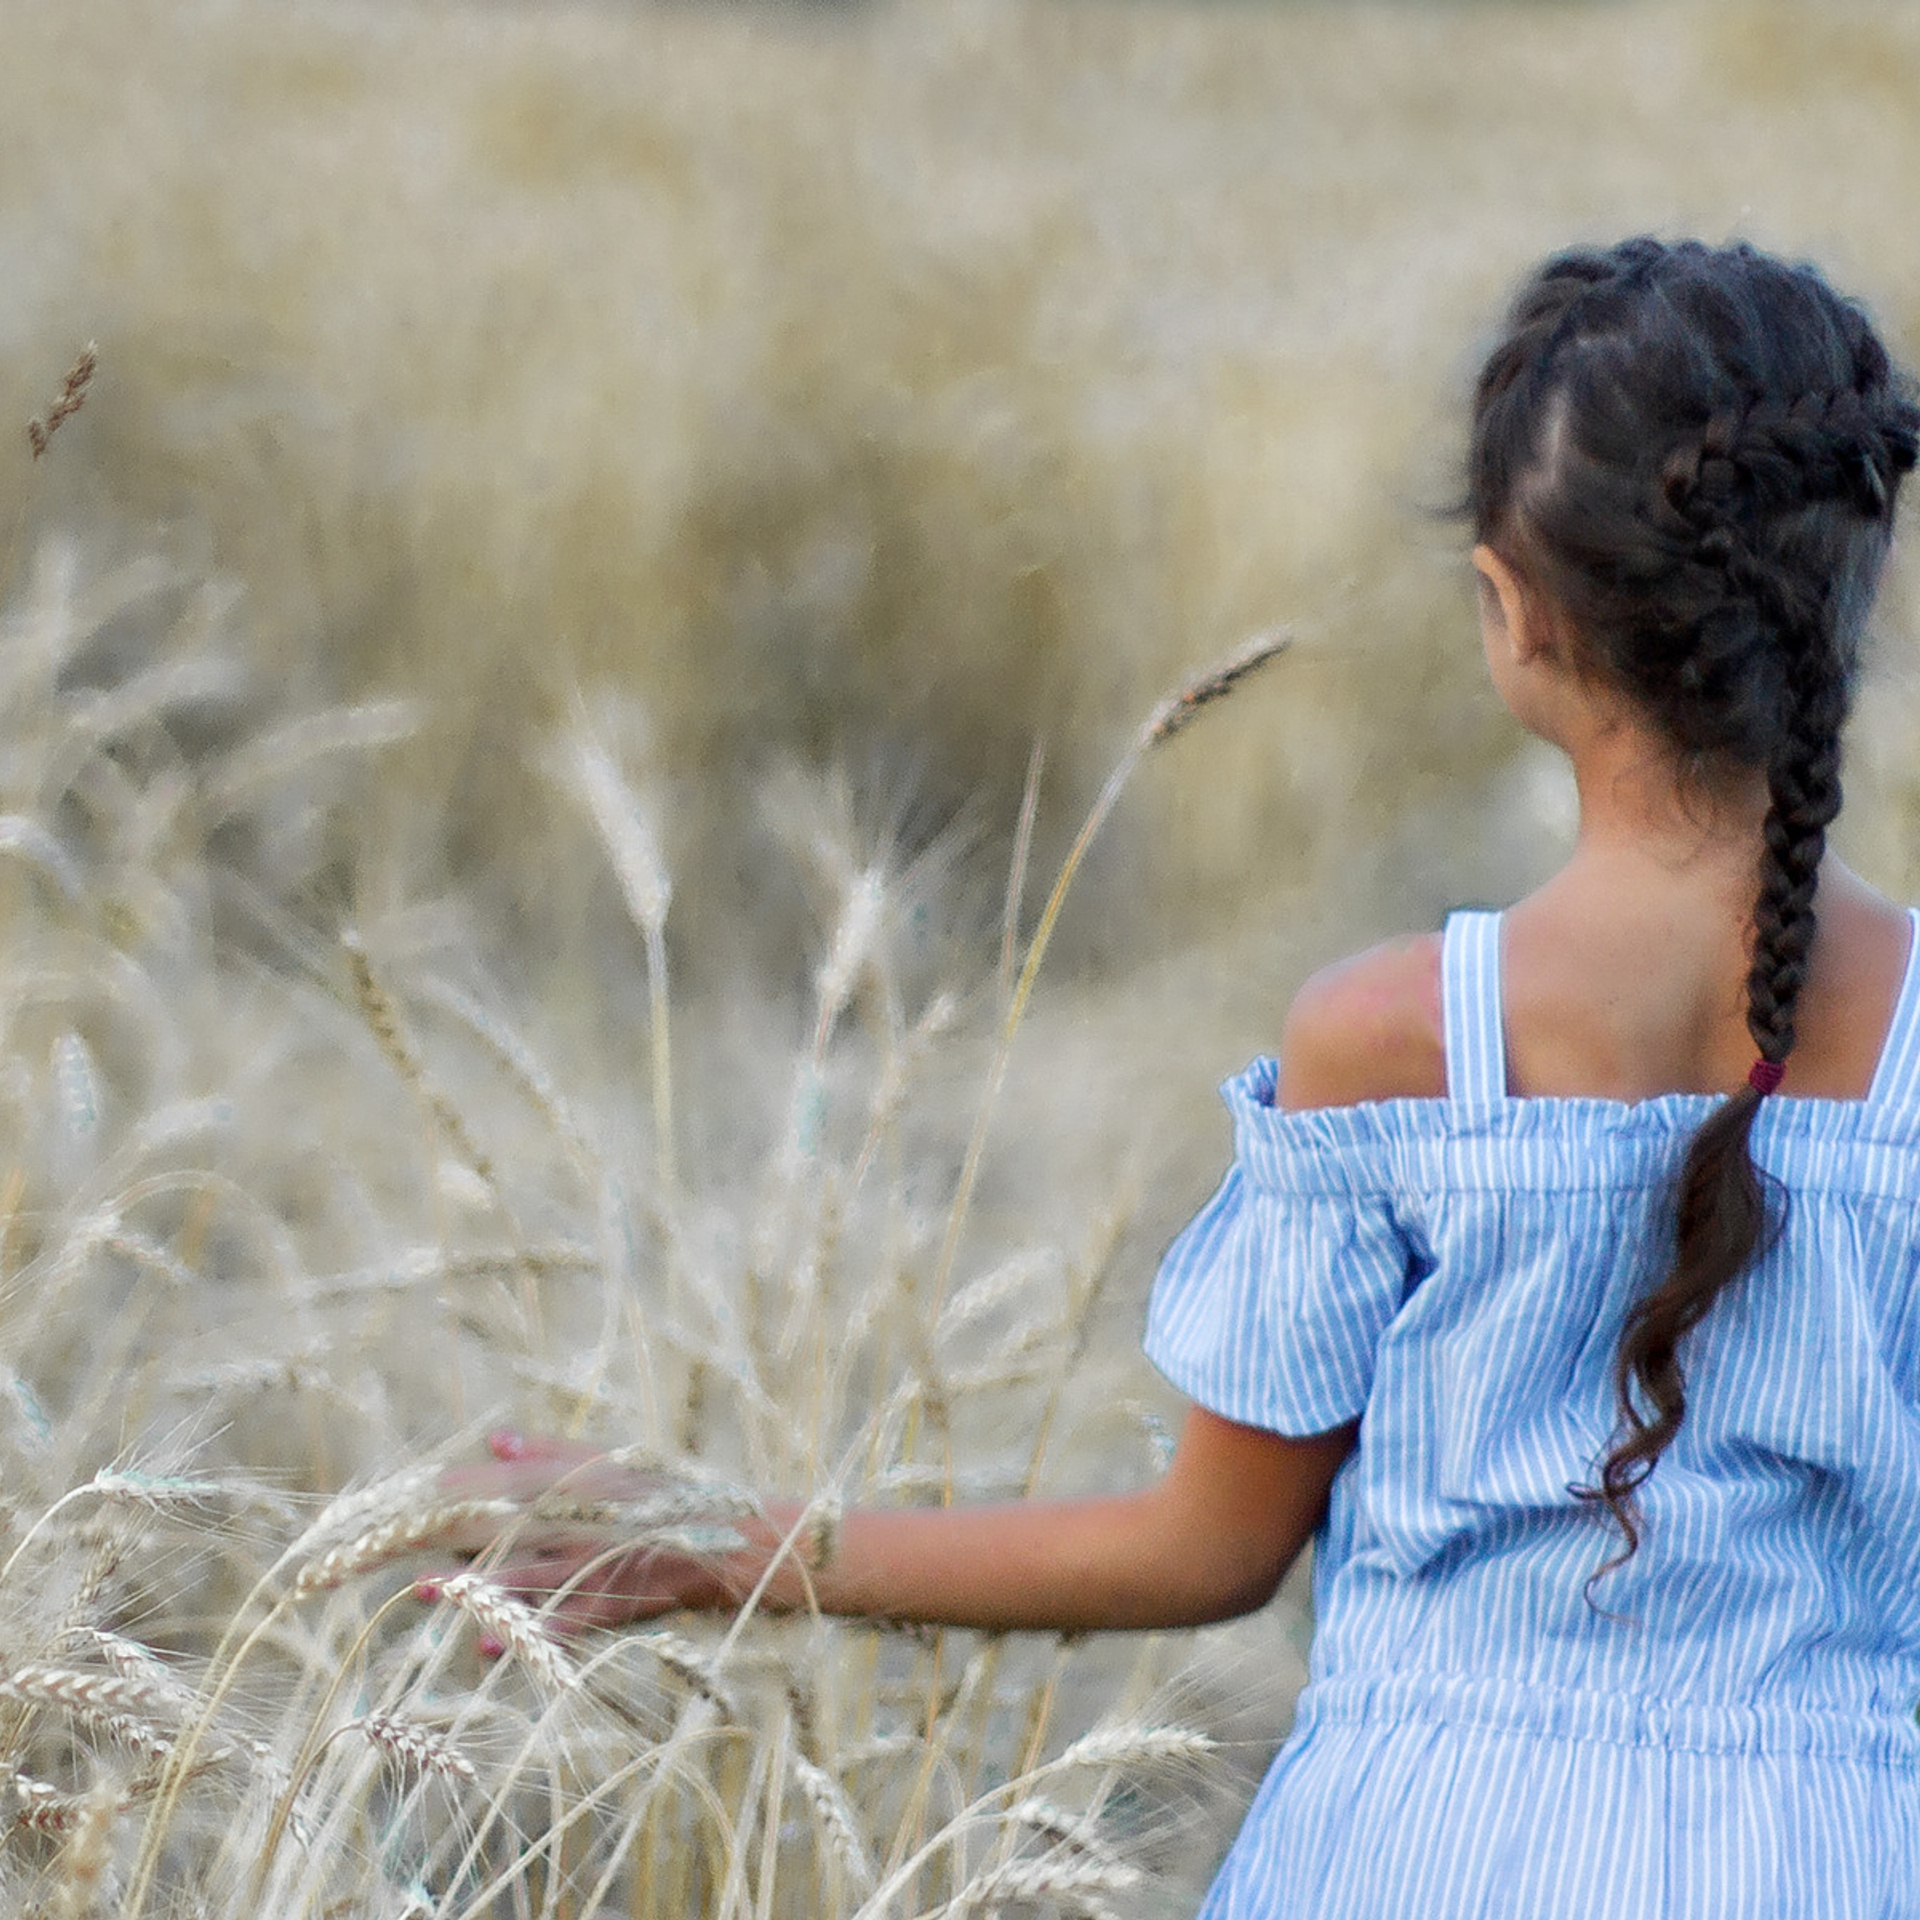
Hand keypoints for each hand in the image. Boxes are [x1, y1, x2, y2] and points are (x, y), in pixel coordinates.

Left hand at [415, 1431, 736, 1642]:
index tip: (406, 1490)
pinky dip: (527, 1631)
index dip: (458, 1485)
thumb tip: (497, 1440)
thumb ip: (557, 1454)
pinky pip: (564, 1621)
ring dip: (473, 1582)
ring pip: (527, 1573)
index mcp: (582, 1483)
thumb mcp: (617, 1467)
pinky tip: (485, 1643)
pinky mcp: (616, 1603)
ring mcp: (600, 1564)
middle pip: (504, 1525)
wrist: (740, 1544)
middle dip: (447, 1534)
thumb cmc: (672, 1501)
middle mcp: (586, 1519)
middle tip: (386, 1540)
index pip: (509, 1479)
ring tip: (421, 1590)